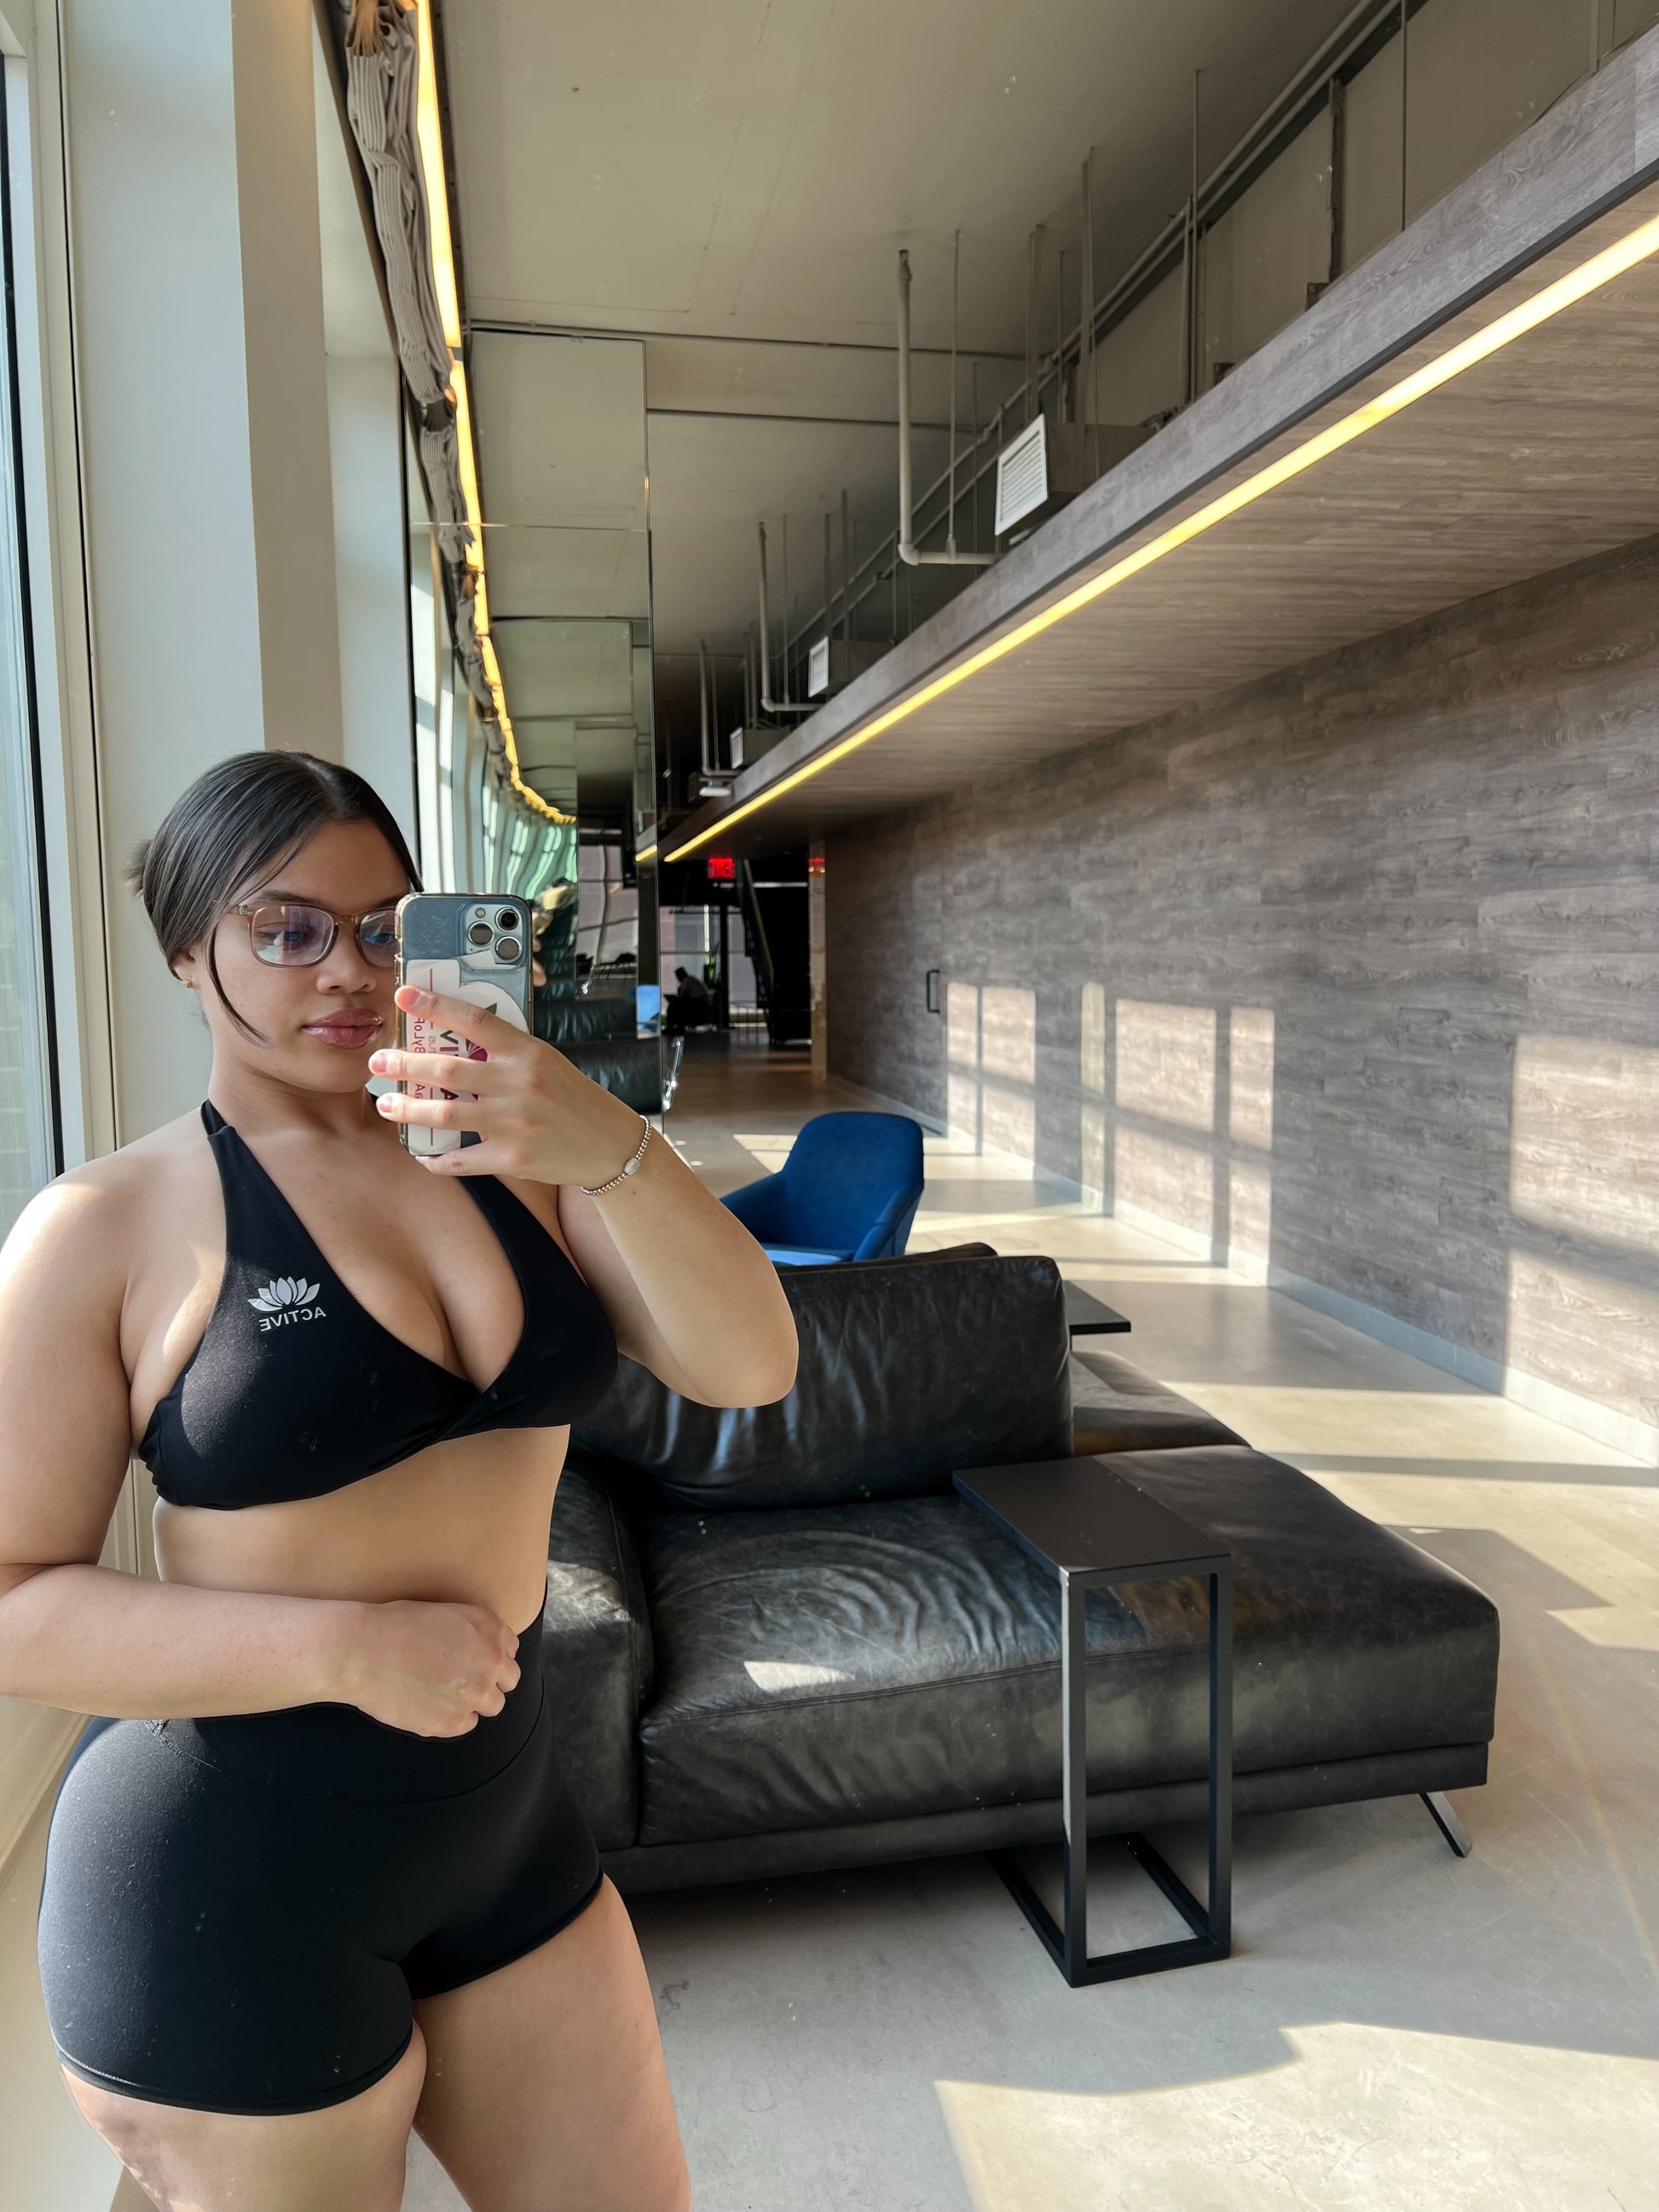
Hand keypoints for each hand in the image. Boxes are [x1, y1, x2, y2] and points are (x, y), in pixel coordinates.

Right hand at [333, 1597, 521, 1735]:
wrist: (362, 1651)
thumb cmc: (396, 1625)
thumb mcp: (448, 1613)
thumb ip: (476, 1634)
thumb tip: (485, 1653)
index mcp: (490, 1629)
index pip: (509, 1651)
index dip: (491, 1657)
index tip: (473, 1660)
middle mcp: (491, 1662)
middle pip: (508, 1681)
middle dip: (489, 1680)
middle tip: (460, 1680)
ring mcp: (475, 1695)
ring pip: (493, 1706)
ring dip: (474, 1701)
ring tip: (444, 1693)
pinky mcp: (453, 1723)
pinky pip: (466, 1724)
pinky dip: (451, 1717)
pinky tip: (428, 1704)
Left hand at [369, 985, 643, 1185]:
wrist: (609, 1145)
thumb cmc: (572, 1098)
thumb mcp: (545, 1062)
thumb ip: (505, 1053)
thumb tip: (453, 1042)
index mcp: (527, 1052)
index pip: (474, 1020)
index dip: (435, 1005)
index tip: (403, 995)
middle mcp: (519, 1084)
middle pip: (446, 1070)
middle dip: (404, 1064)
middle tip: (378, 1061)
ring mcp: (514, 1123)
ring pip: (444, 1114)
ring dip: (407, 1110)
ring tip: (386, 1105)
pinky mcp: (513, 1158)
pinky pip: (460, 1159)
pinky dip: (434, 1158)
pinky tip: (421, 1152)